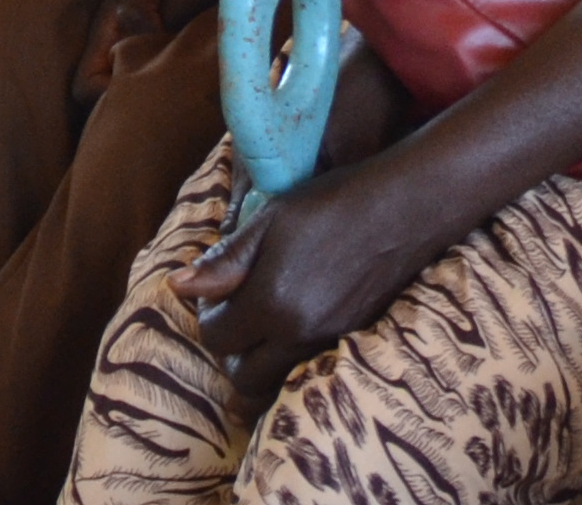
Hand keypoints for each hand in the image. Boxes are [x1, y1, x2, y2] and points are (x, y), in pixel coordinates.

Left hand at [174, 152, 441, 410]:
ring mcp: (328, 341)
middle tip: (238, 310)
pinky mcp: (352, 340)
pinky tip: (297, 318)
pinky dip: (291, 355)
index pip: (215, 336)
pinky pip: (306, 367)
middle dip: (231, 348)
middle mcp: (298, 334)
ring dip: (260, 358)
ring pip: (275, 378)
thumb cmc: (332, 203)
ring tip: (265, 318)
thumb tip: (177, 287)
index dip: (208, 312)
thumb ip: (224, 260)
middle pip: (242, 374)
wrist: (403, 209)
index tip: (219, 289)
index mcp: (272, 302)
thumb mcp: (271, 219)